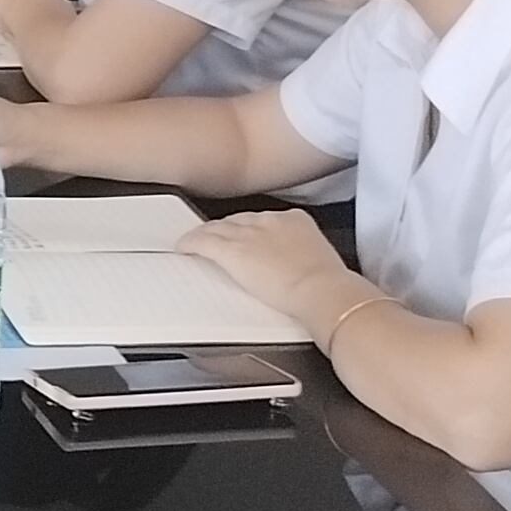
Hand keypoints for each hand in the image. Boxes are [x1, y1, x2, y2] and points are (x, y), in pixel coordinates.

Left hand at [176, 209, 362, 331]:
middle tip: (218, 241)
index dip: (249, 228)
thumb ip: (304, 254)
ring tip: (196, 243)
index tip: (246, 235)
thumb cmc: (327, 284)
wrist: (322, 291)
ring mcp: (248, 234)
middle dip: (227, 231)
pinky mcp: (232, 251)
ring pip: (216, 228)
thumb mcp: (319, 259)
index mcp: (295, 219)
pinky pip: (202, 242)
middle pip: (238, 220)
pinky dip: (190, 244)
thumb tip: (301, 264)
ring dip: (206, 236)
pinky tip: (184, 249)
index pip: (263, 219)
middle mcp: (269, 220)